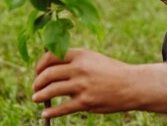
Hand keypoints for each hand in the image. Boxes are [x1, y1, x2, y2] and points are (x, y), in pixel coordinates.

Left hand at [32, 48, 166, 117]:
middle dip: (37, 82)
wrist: (131, 85)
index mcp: (81, 54)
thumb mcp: (93, 59)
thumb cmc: (111, 71)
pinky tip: (45, 113)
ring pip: (52, 90)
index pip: (52, 56)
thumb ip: (75, 61)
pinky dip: (51, 111)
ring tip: (36, 98)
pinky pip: (62, 108)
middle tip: (35, 87)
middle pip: (48, 74)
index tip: (37, 71)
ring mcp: (82, 85)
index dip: (40, 64)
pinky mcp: (85, 102)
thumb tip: (52, 67)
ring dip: (40, 95)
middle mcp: (79, 68)